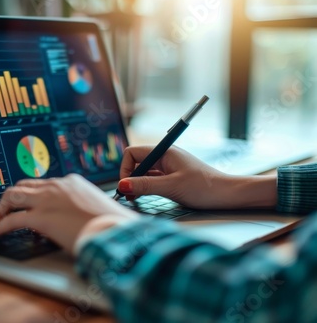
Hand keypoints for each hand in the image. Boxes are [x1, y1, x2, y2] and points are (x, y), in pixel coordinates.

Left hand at [0, 174, 137, 253]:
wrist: (115, 230)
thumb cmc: (111, 222)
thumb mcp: (93, 205)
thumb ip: (76, 205)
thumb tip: (68, 217)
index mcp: (70, 182)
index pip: (41, 184)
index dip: (29, 195)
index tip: (26, 205)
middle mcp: (56, 186)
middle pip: (22, 186)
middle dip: (11, 199)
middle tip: (6, 211)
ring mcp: (47, 200)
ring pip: (12, 196)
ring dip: (2, 208)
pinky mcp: (41, 218)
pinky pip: (12, 220)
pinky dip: (0, 226)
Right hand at [118, 146, 276, 208]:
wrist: (229, 195)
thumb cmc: (205, 188)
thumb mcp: (171, 187)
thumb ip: (145, 185)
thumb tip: (121, 185)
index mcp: (165, 152)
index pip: (132, 153)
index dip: (125, 168)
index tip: (126, 186)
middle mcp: (165, 157)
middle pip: (137, 163)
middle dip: (129, 178)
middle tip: (129, 196)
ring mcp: (169, 168)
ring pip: (144, 173)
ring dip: (138, 184)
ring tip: (137, 199)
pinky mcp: (173, 178)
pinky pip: (153, 180)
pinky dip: (147, 188)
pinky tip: (148, 197)